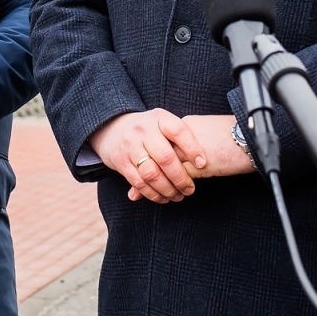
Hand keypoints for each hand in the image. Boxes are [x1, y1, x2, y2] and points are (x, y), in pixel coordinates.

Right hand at [124, 114, 255, 200]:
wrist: (113, 128)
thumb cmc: (149, 130)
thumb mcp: (163, 124)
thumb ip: (181, 139)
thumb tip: (203, 164)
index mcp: (159, 118)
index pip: (179, 131)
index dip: (192, 148)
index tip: (203, 164)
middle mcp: (143, 130)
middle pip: (165, 157)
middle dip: (181, 178)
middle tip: (190, 189)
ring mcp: (130, 145)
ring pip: (151, 173)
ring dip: (167, 189)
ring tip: (178, 196)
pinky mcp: (120, 161)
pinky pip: (138, 182)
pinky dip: (153, 194)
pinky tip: (163, 197)